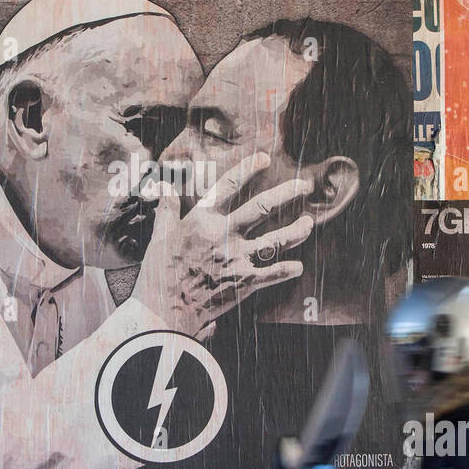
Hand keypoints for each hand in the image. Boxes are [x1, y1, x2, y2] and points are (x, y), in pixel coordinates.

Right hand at [132, 153, 314, 335]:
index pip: (228, 186)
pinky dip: (287, 270)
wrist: (164, 310)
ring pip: (276, 240)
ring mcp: (238, 258)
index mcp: (203, 220)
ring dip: (296, 230)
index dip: (248, 169)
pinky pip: (273, 273)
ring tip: (309, 223)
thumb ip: (167, 209)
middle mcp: (225, 234)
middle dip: (286, 194)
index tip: (264, 159)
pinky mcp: (245, 282)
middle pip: (262, 207)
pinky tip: (298, 267)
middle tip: (304, 185)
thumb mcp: (159, 236)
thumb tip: (164, 186)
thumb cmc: (159, 274)